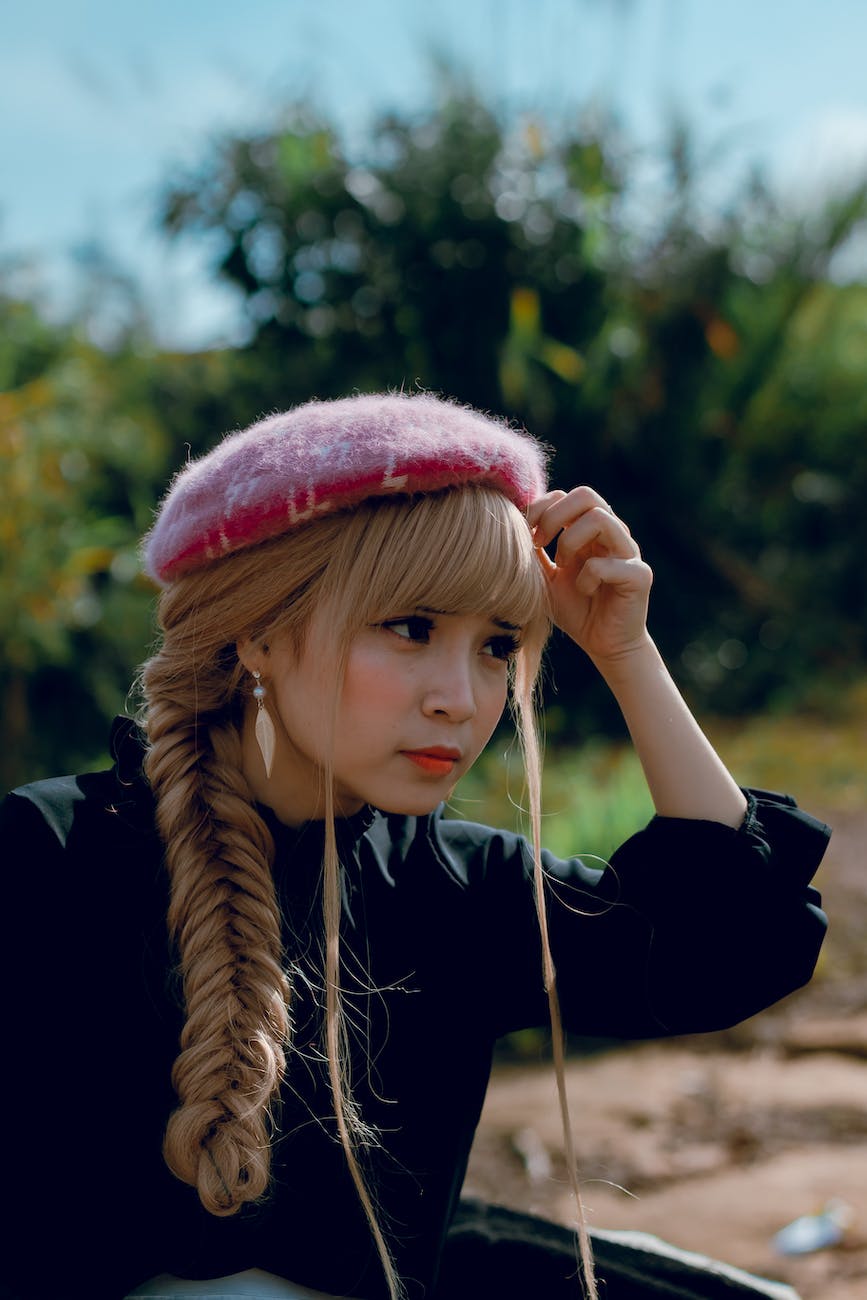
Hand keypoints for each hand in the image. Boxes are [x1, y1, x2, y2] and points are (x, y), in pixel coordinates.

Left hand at [527, 487, 652, 666]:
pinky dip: (588, 577)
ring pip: (600, 519)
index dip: (542, 508)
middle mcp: (612, 534)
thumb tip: (513, 524)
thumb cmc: (576, 609)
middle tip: (539, 543)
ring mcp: (628, 552)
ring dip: (571, 541)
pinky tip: (584, 591)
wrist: (604, 644)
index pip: (567, 496)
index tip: (525, 534)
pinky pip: (608, 563)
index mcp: (591, 530)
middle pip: (586, 495)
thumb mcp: (545, 577)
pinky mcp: (639, 575)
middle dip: (554, 516)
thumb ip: (534, 552)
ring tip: (563, 565)